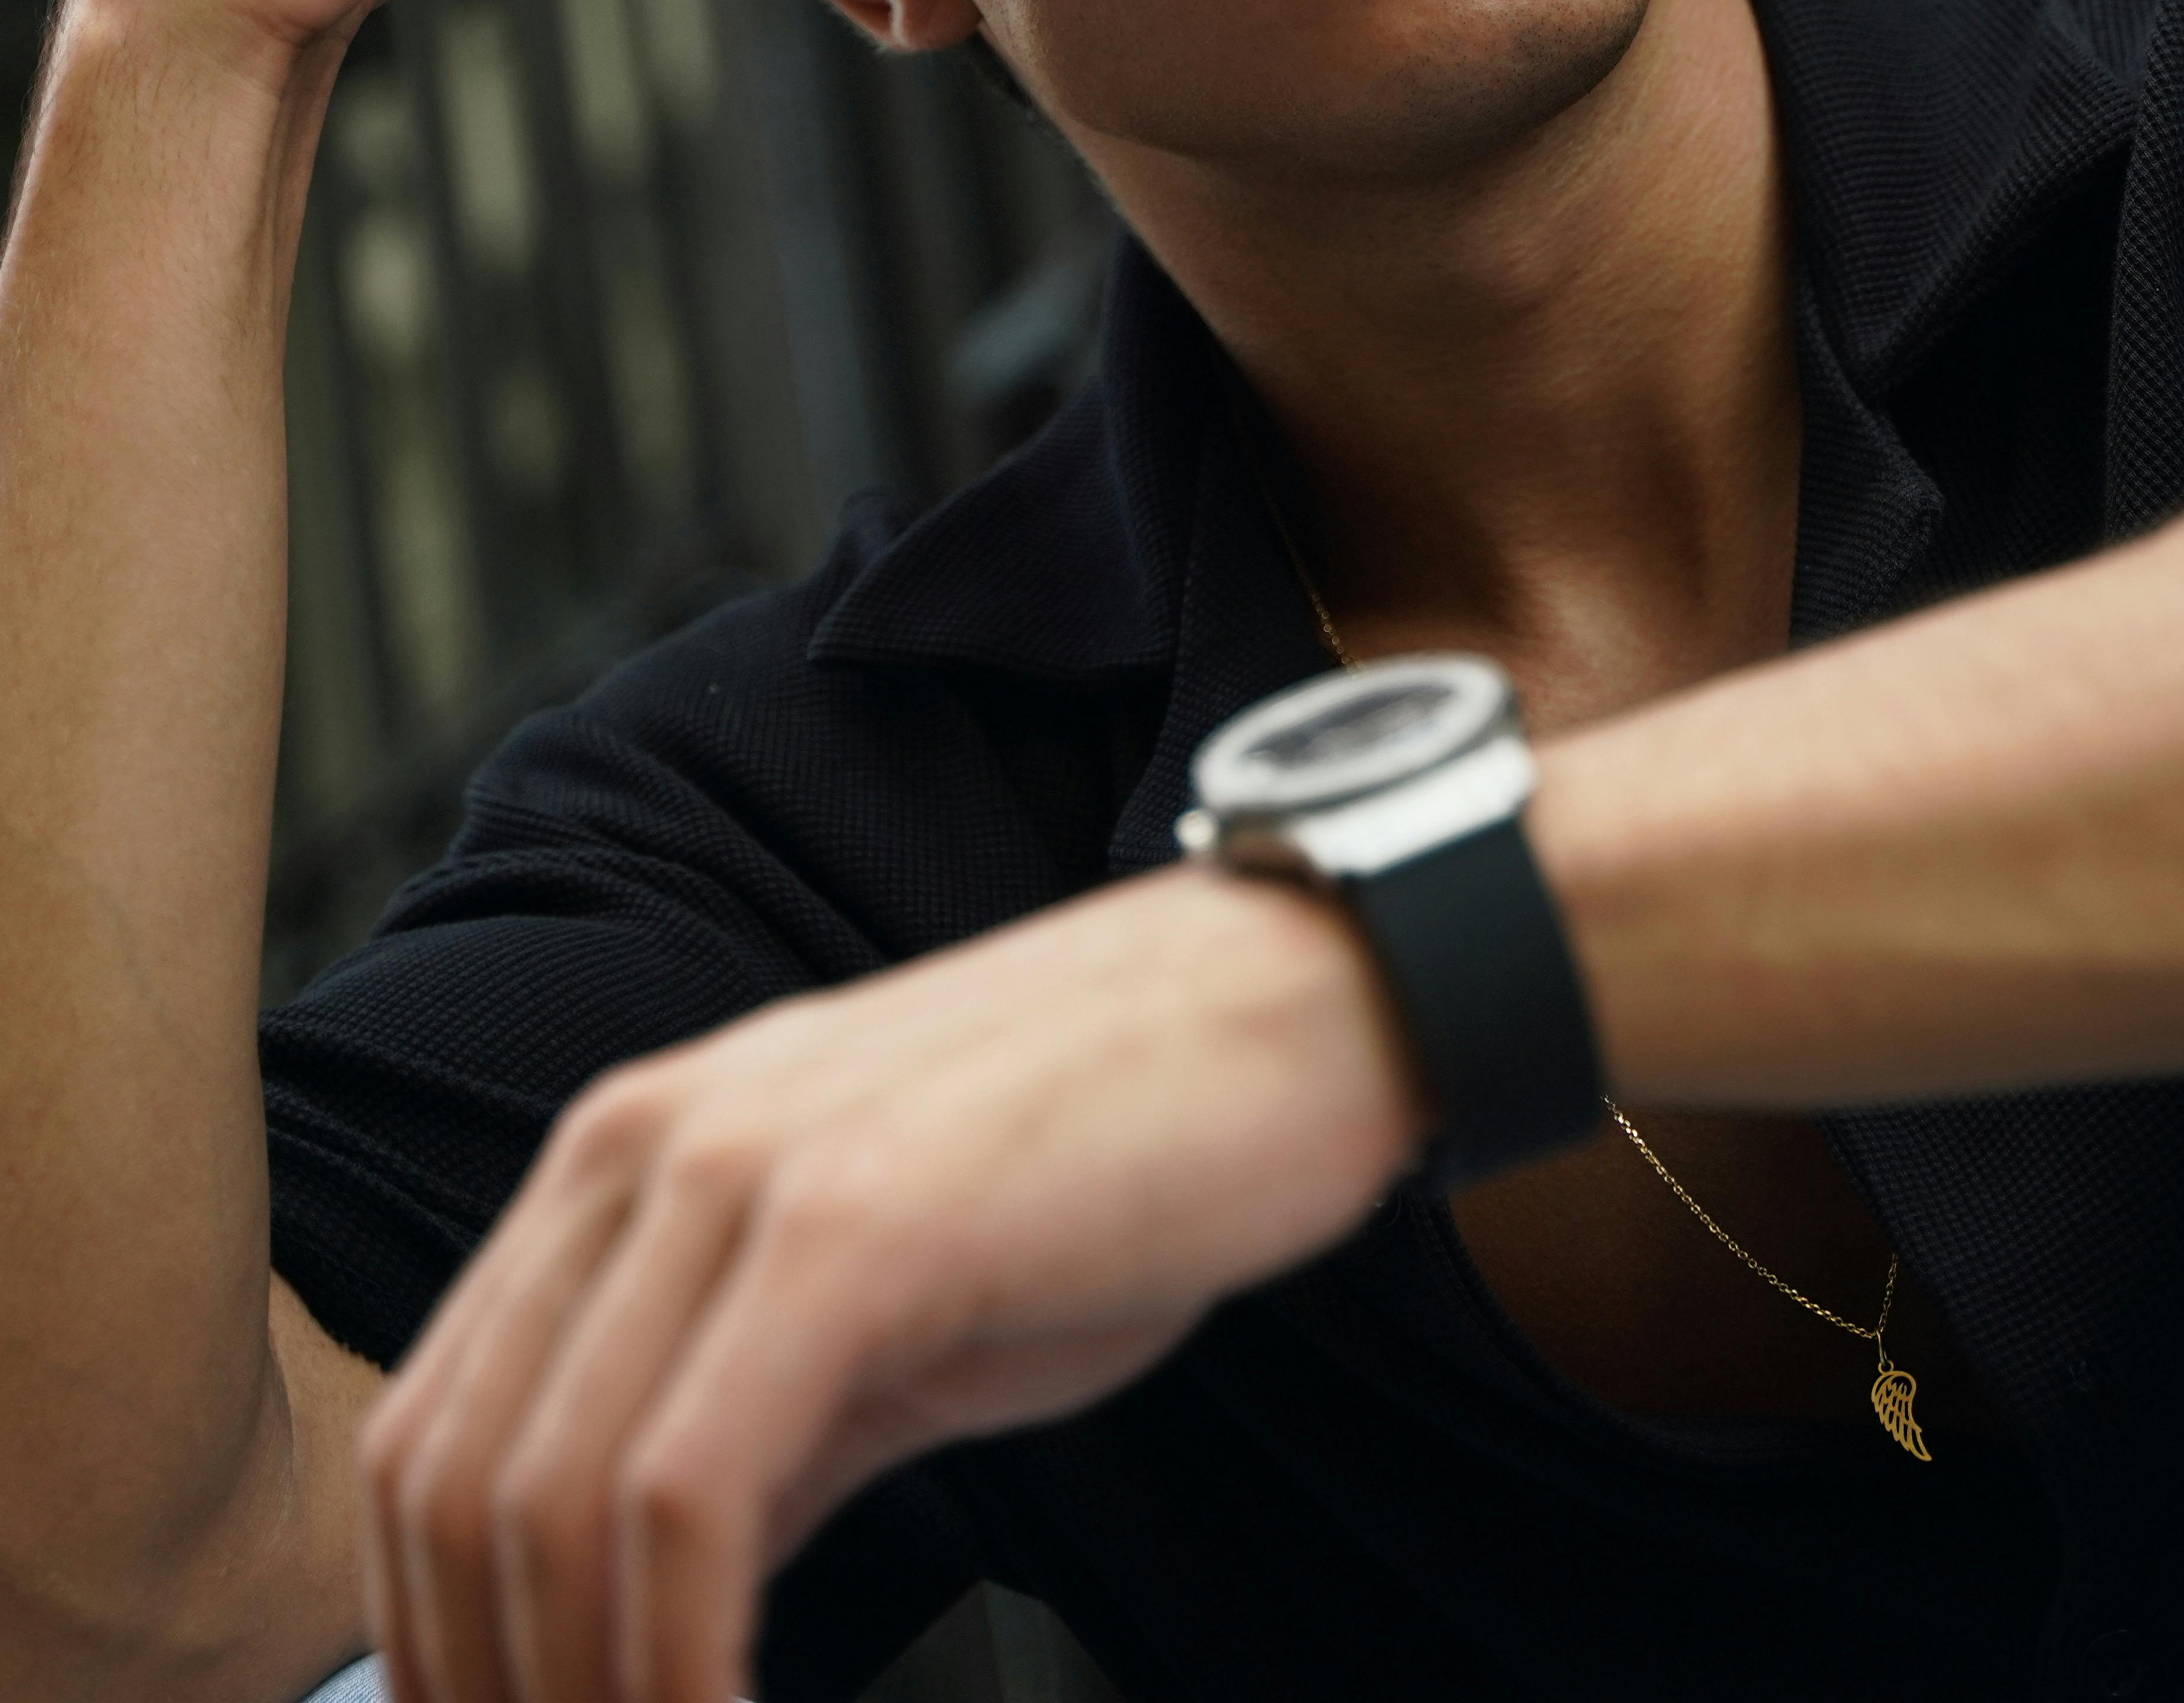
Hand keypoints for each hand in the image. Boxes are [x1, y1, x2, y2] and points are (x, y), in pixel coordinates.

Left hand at [356, 866, 1420, 1702]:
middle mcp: (647, 1142)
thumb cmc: (1114, 1155)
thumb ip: (741, 1435)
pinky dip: (683, 1663)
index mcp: (632, 1150)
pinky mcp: (853, 1227)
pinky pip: (691, 1497)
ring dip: (586, 1696)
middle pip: (456, 1488)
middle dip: (493, 1691)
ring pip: (553, 1505)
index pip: (430, 1432)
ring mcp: (744, 1172)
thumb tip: (634, 1619)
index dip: (431, 1641)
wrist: (1294, 1009)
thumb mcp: (883, 1297)